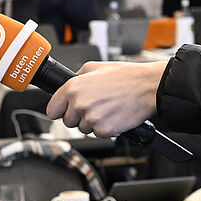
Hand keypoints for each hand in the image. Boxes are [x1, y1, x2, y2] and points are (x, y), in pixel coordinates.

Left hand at [46, 60, 165, 136]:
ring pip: (82, 129)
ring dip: (92, 122)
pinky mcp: (104, 130)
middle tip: (94, 106)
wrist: (148, 87)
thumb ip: (77, 77)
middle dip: (78, 116)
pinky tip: (113, 115)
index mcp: (74, 87)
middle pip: (67, 121)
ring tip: (106, 108)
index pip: (52, 110)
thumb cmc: (126, 76)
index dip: (59, 110)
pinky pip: (97, 134)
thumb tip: (67, 86)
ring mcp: (91, 118)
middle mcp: (80, 104)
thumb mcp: (95, 67)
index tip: (64, 110)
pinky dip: (105, 128)